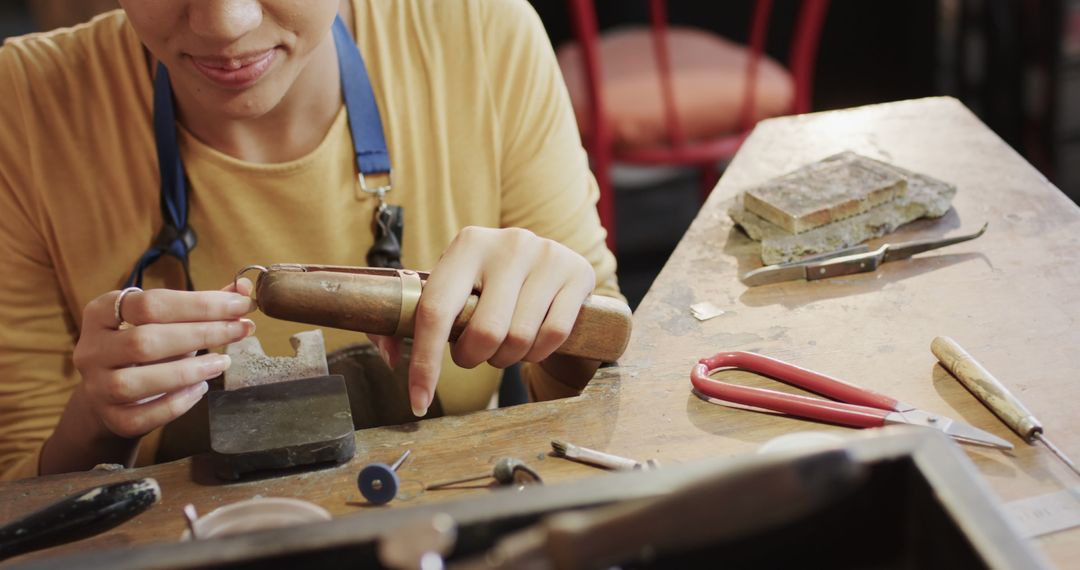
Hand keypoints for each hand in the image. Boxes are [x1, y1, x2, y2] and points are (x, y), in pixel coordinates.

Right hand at [42, 279, 255, 472]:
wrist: (116, 394)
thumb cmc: (150, 348)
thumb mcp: (170, 320)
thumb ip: (204, 305)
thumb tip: (244, 289)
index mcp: (102, 312)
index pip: (152, 303)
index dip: (200, 304)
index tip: (241, 305)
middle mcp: (92, 349)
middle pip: (145, 341)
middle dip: (202, 334)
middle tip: (242, 330)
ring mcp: (97, 387)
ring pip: (137, 381)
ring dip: (188, 371)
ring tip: (223, 361)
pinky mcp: (111, 418)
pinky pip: (144, 415)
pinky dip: (177, 403)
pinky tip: (201, 388)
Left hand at [396, 227, 595, 415]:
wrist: (548, 262)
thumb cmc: (488, 284)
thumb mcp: (452, 286)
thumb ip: (411, 320)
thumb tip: (390, 361)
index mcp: (466, 245)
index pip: (435, 311)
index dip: (424, 363)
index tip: (418, 401)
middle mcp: (508, 244)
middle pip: (483, 333)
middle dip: (474, 359)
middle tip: (475, 353)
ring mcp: (547, 256)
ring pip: (519, 339)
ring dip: (507, 358)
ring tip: (505, 343)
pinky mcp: (577, 273)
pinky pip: (553, 336)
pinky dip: (538, 354)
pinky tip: (532, 342)